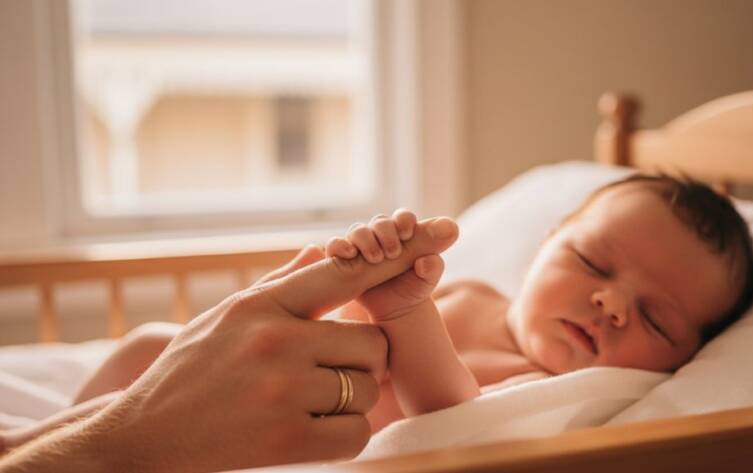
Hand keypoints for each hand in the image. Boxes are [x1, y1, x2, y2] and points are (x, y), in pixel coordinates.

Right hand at [0, 222, 457, 472]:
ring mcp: (281, 390)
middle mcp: (275, 339)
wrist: (140, 437)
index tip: (443, 231)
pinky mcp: (285, 440)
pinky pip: (356, 432)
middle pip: (371, 341)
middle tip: (331, 371)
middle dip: (363, 360)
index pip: (346, 271)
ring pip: (367, 386)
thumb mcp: (226, 315)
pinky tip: (312, 430)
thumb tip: (327, 248)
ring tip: (311, 401)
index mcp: (261, 304)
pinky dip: (346, 433)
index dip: (399, 253)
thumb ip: (283, 282)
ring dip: (352, 397)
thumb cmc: (190, 371)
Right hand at [326, 210, 451, 320]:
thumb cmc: (415, 288)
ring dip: (366, 241)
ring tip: (377, 259)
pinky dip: (340, 246)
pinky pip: (335, 245)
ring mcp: (362, 246)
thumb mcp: (429, 279)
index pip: (402, 216)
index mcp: (404, 233)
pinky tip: (350, 254)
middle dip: (386, 233)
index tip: (408, 234)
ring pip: (358, 230)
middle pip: (379, 221)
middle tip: (394, 253)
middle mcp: (381, 235)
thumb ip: (434, 265)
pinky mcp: (344, 259)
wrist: (396, 309)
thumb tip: (429, 259)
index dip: (404, 220)